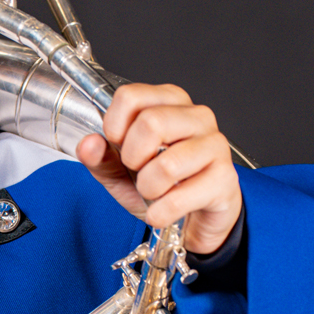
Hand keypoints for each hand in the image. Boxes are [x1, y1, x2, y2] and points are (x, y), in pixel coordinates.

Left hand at [77, 82, 240, 255]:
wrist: (195, 217)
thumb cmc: (161, 185)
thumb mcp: (121, 171)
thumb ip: (101, 157)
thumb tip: (88, 144)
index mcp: (169, 102)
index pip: (130, 96)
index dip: (114, 127)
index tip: (119, 146)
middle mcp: (196, 116)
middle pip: (151, 123)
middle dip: (132, 158)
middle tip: (139, 170)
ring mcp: (215, 145)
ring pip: (167, 164)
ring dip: (148, 188)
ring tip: (154, 191)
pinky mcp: (225, 178)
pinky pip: (179, 198)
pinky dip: (160, 212)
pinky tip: (162, 211)